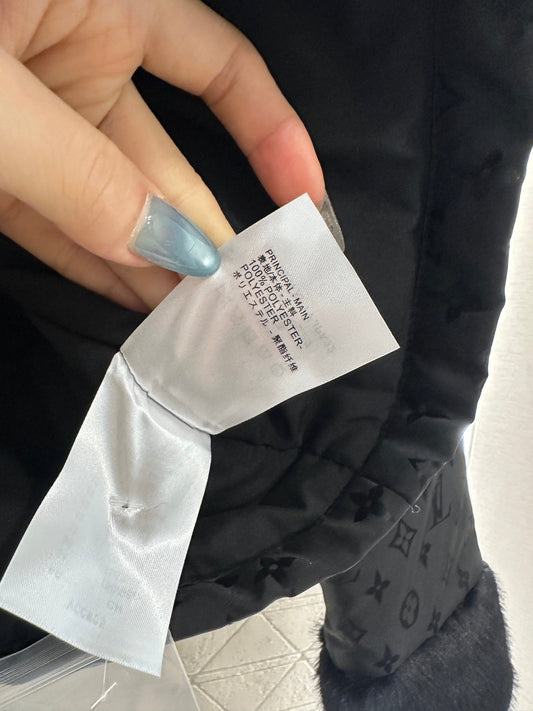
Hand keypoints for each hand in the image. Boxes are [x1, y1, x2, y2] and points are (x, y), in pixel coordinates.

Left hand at [0, 0, 323, 311]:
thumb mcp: (0, 96)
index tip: (305, 203)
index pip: (219, 67)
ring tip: (199, 321)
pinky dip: (92, 266)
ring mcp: (35, 123)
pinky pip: (54, 223)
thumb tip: (170, 250)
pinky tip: (136, 307)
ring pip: (111, 200)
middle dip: (206, 230)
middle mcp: (78, 64)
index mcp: (102, 5)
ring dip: (153, 264)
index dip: (273, 132)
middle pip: (167, 158)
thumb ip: (81, 173)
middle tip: (243, 297)